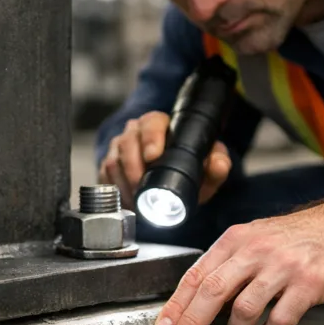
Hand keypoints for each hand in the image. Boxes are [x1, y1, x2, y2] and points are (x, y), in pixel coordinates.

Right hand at [99, 111, 231, 208]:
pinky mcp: (108, 164)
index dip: (150, 138)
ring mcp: (119, 147)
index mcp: (159, 124)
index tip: (153, 156)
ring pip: (114, 160)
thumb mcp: (208, 169)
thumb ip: (218, 165)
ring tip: (135, 199)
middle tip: (142, 188)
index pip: (151, 124)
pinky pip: (104, 174)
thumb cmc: (189, 169)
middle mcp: (135, 132)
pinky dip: (115, 189)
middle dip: (133, 168)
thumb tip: (218, 164)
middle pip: (127, 143)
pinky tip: (127, 200)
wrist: (173, 182)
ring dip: (123, 183)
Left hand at [153, 197, 323, 324]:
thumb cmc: (291, 238)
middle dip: (192, 323)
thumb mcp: (252, 239)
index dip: (177, 305)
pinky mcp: (309, 284)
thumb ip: (226, 264)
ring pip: (244, 307)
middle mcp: (256, 251)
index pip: (196, 275)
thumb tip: (194, 300)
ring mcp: (283, 267)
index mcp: (235, 240)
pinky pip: (281, 318)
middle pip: (212, 291)